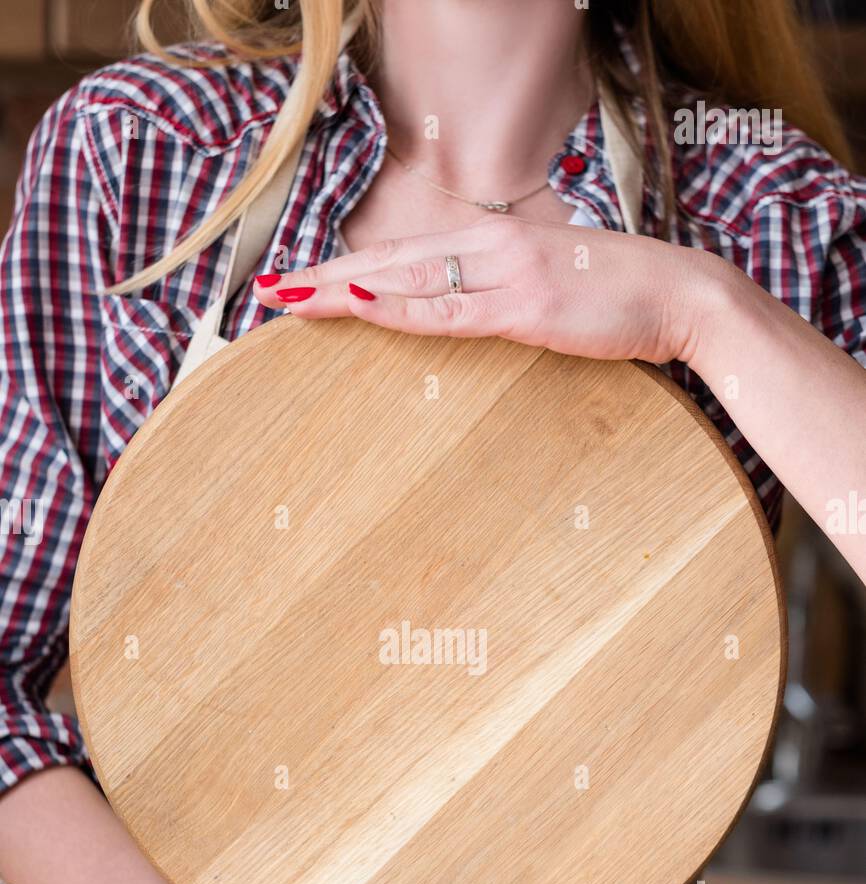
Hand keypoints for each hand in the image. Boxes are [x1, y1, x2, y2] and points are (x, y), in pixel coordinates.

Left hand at [253, 213, 725, 364]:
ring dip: (340, 291)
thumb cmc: (618, 298)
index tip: (299, 286)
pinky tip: (357, 303)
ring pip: (404, 280)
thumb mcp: (550, 293)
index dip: (346, 271)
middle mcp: (489, 247)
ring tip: (286, 302)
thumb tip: (465, 317)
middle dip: (323, 279)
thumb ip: (502, 299)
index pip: (401, 255)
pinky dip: (399, 307)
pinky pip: (449, 310)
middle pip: (387, 262)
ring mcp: (505, 273)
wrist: (681, 296)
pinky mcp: (525, 306)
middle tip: (266, 295)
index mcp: (491, 243)